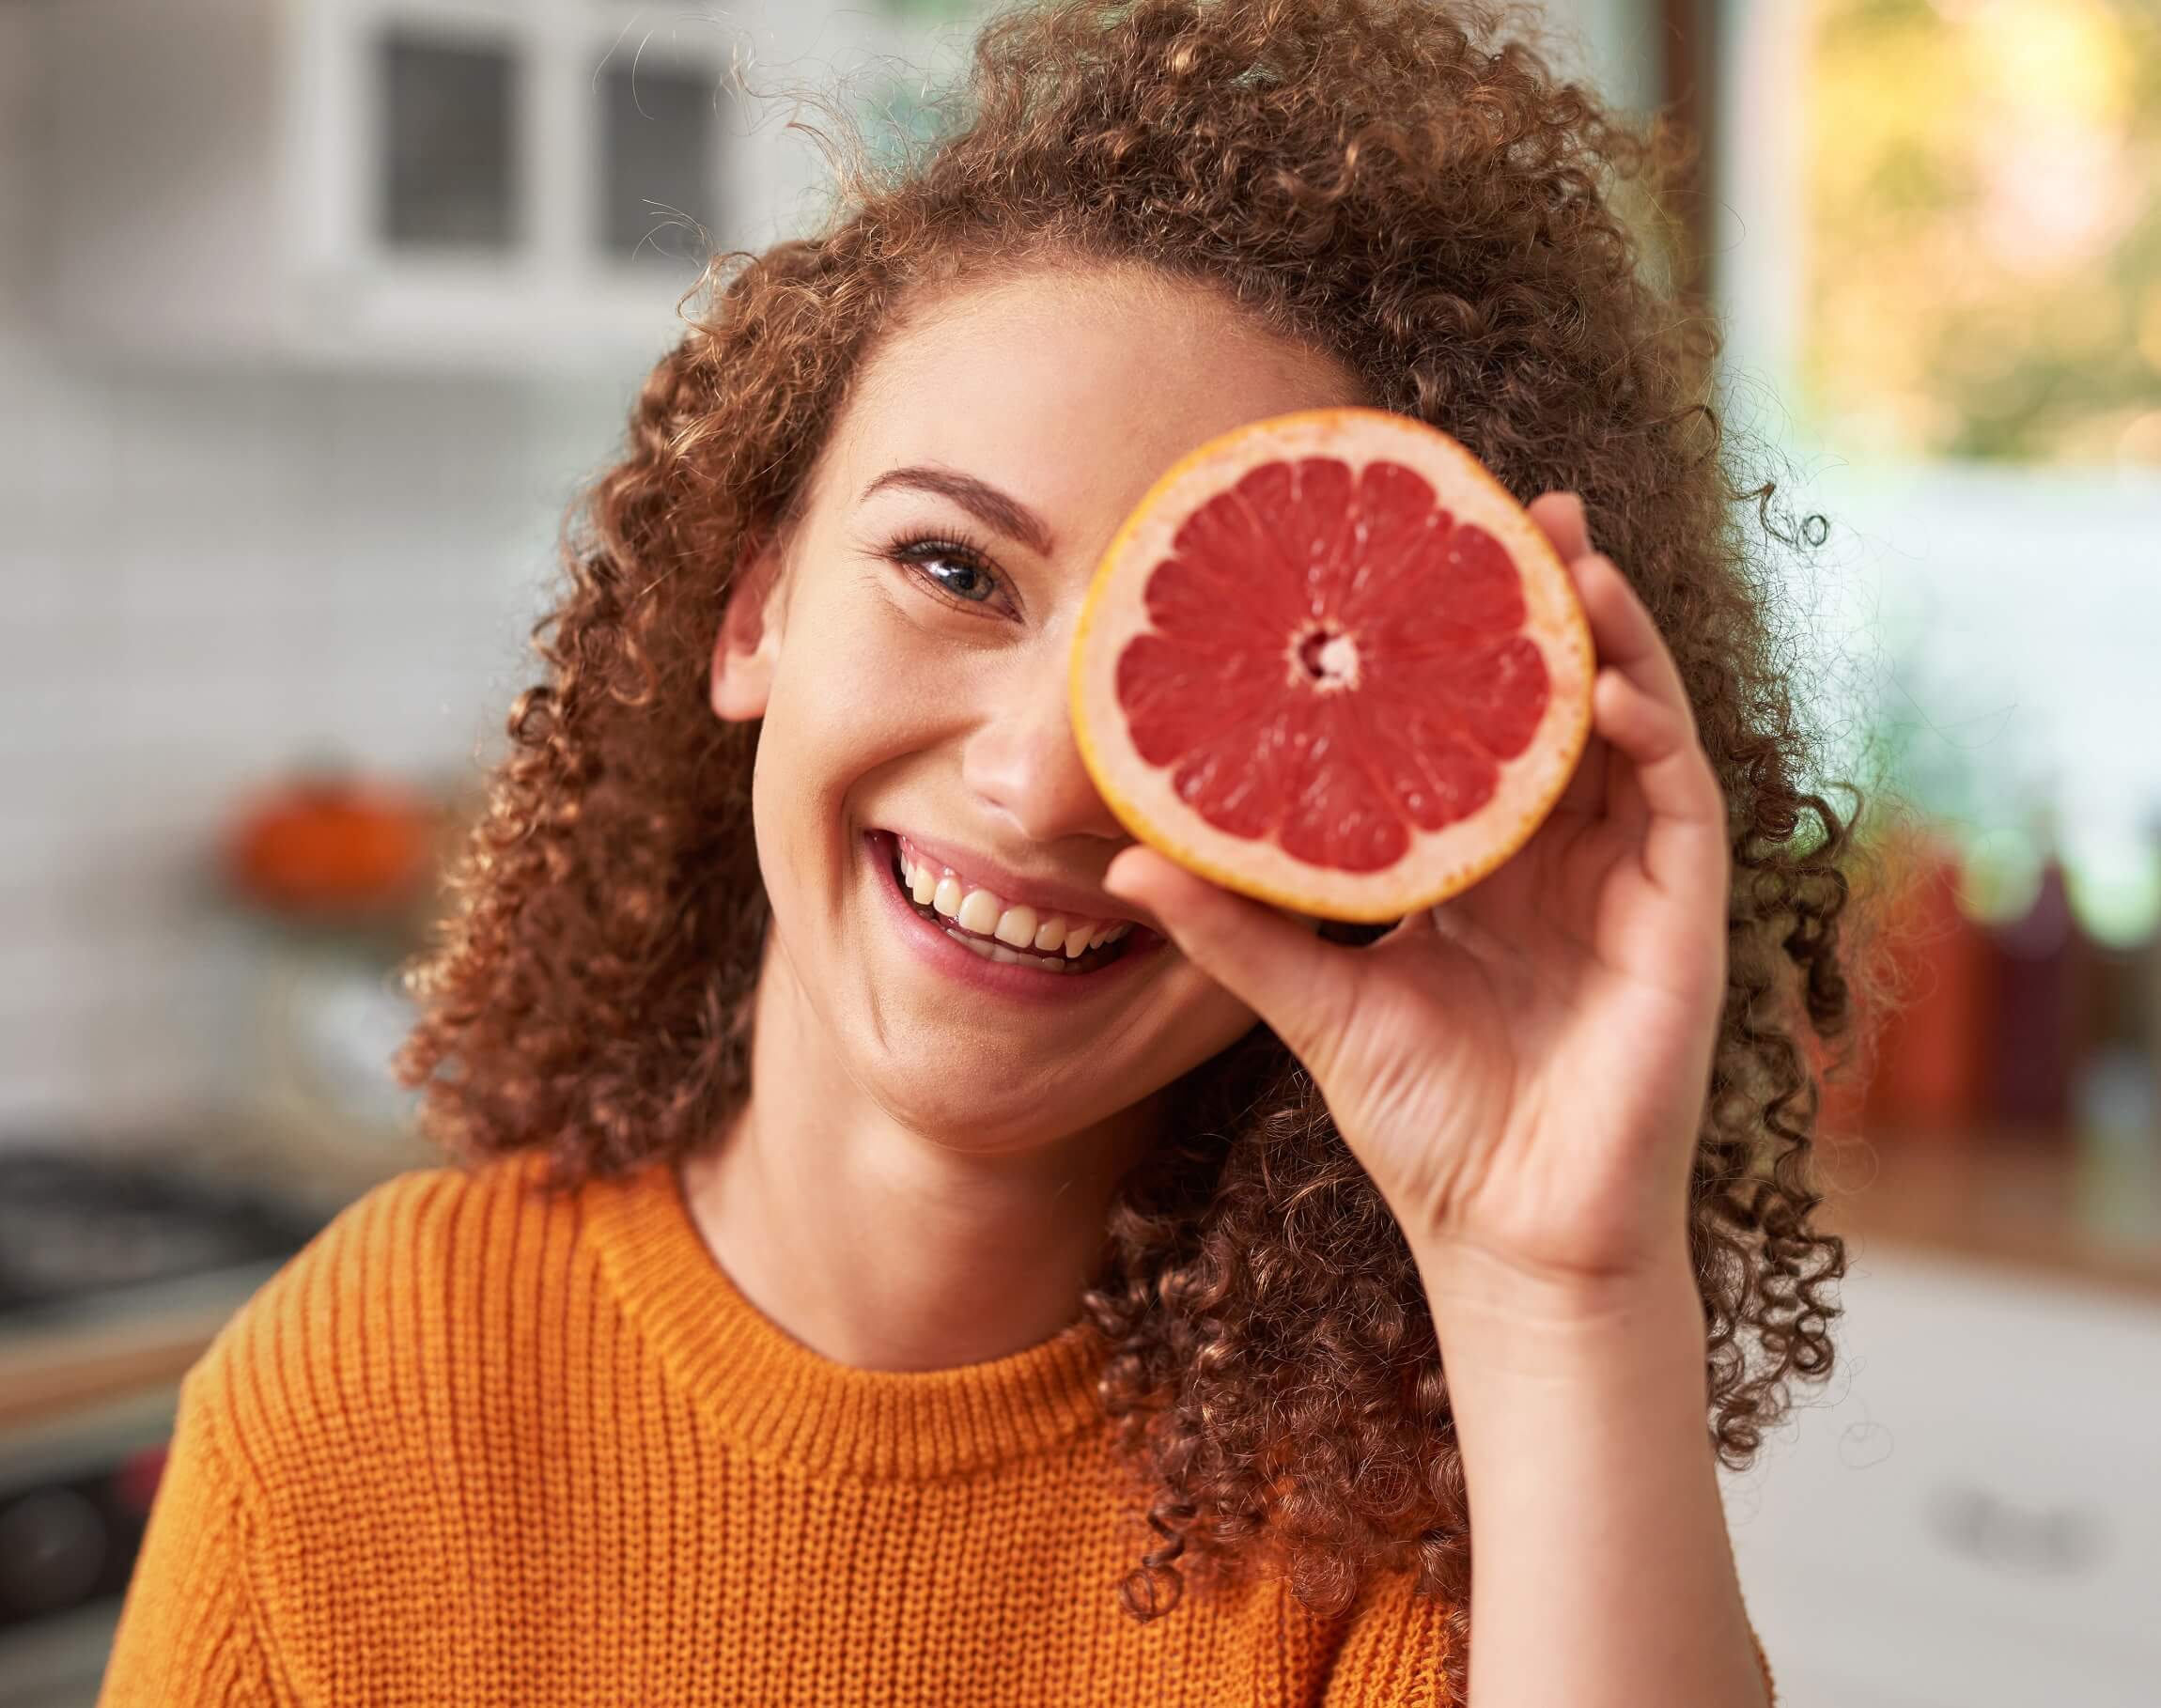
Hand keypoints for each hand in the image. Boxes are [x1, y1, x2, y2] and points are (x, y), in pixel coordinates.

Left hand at [1100, 493, 1729, 1298]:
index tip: (1425, 553)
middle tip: (1522, 504)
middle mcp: (1562, 859)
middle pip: (1564, 700)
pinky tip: (1611, 681)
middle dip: (1552, 602)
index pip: (1481, 726)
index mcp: (1483, 867)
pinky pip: (1679, 802)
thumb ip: (1234, 932)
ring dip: (1612, 635)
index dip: (1464, 642)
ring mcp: (1630, 884)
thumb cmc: (1424, 1125)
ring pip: (1635, 726)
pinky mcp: (1682, 921)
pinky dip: (1654, 733)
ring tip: (1573, 551)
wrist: (1510, 1236)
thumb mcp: (1315, 1006)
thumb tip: (1119, 868)